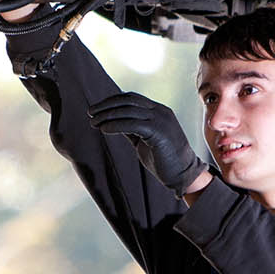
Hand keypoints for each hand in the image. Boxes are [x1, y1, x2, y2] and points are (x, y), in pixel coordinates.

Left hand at [87, 91, 207, 193]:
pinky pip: (132, 124)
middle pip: (128, 101)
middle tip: (90, 112)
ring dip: (108, 115)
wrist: (184, 175)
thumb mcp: (145, 140)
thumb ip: (133, 130)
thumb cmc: (164, 160)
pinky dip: (115, 125)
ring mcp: (161, 120)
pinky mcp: (159, 132)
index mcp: (158, 111)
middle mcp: (160, 112)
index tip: (97, 109)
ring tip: (93, 122)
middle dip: (107, 105)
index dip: (112, 101)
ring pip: (128, 111)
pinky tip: (104, 130)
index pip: (132, 98)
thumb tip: (113, 123)